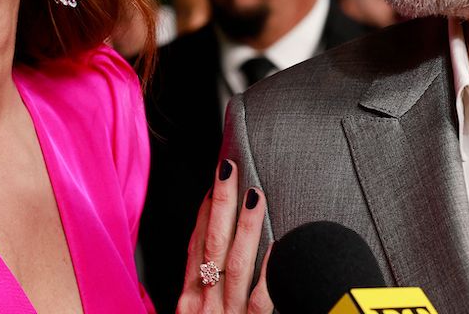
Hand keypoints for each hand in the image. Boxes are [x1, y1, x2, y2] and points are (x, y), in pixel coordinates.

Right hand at [175, 159, 272, 313]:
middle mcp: (204, 303)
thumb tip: (213, 260)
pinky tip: (277, 246)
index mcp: (190, 298)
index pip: (196, 245)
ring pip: (236, 264)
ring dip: (245, 227)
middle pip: (212, 244)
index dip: (205, 211)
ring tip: (255, 195)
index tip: (215, 181)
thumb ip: (205, 290)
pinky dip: (268, 272)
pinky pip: (261, 300)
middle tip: (229, 168)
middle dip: (220, 202)